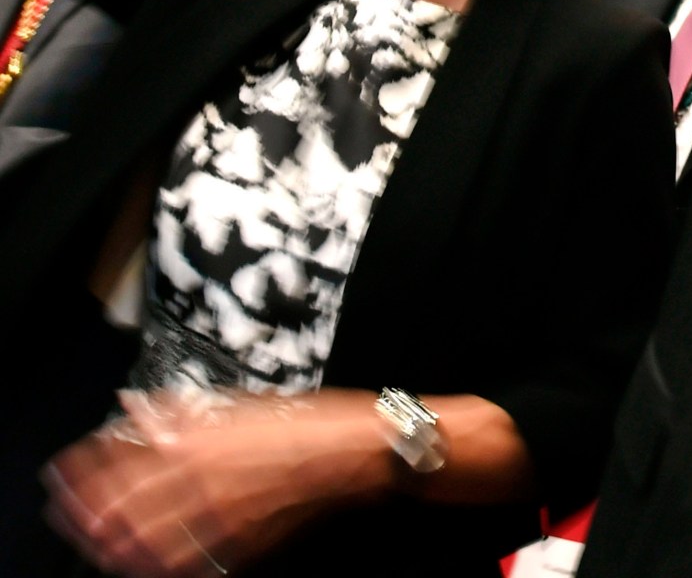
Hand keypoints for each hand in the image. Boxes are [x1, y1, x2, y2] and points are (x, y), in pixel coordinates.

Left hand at [45, 391, 392, 576]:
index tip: (65, 472)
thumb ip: (180, 411)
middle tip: (65, 513)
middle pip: (119, 508)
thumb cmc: (304, 422)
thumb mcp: (237, 403)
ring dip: (110, 544)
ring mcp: (218, 518)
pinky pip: (183, 563)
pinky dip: (154, 565)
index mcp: (196, 442)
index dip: (82, 470)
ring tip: (95, 542)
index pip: (117, 463)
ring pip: (143, 542)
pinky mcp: (240, 543)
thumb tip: (136, 410)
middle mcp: (199, 482)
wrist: (352, 451)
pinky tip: (141, 562)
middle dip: (83, 513)